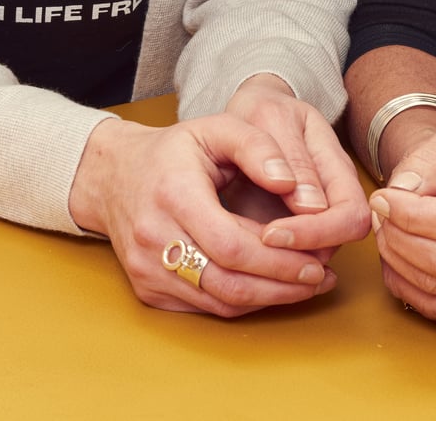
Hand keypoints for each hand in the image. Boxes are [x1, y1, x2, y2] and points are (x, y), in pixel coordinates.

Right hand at [69, 114, 340, 316]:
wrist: (114, 176)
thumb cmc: (173, 150)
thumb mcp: (216, 128)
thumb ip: (258, 146)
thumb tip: (292, 184)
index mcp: (172, 194)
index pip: (233, 245)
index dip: (280, 259)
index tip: (318, 258)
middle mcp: (153, 238)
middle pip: (228, 282)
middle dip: (282, 285)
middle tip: (321, 277)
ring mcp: (146, 269)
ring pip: (218, 302)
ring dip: (268, 299)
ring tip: (305, 285)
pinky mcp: (147, 290)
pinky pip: (204, 308)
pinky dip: (242, 302)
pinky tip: (270, 287)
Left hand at [224, 74, 371, 254]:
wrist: (249, 115)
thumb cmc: (261, 112)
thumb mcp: (272, 119)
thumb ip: (293, 158)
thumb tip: (314, 206)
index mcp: (337, 166)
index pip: (350, 215)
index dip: (317, 233)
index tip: (269, 234)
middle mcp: (334, 196)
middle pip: (338, 243)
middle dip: (297, 256)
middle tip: (251, 248)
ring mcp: (315, 215)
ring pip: (314, 258)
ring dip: (280, 265)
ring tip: (240, 256)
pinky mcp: (291, 229)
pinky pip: (291, 259)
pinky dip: (269, 265)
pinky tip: (239, 260)